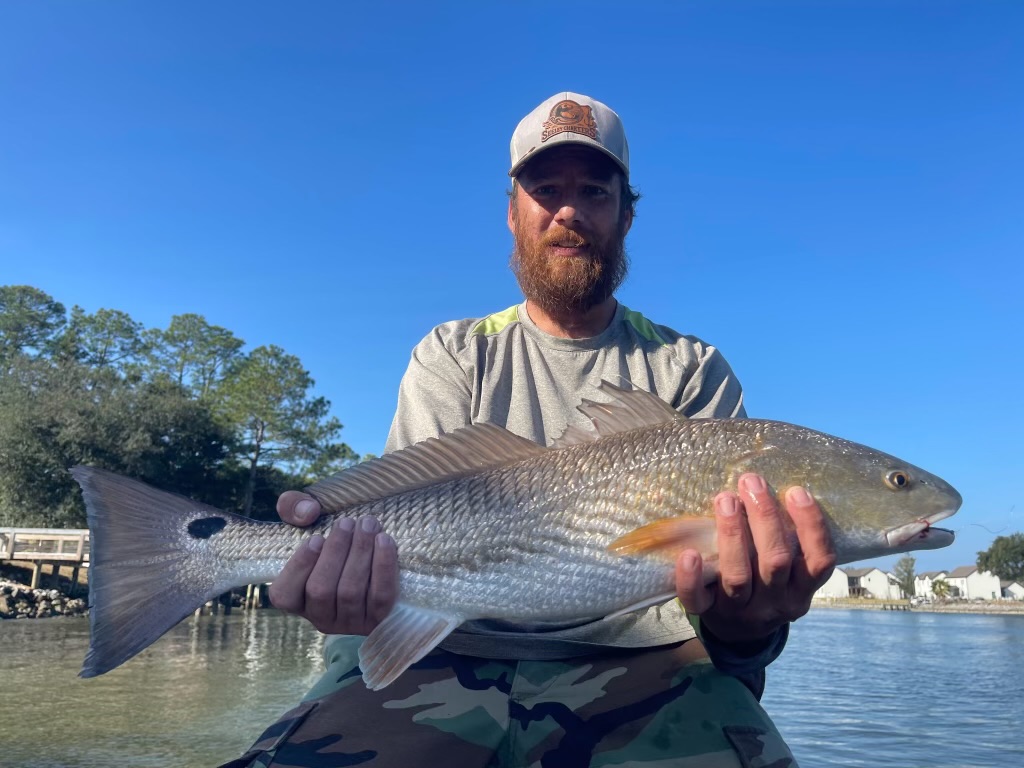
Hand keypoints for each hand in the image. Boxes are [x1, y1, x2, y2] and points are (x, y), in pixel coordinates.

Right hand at [269, 490, 398, 634]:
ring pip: (351, 592)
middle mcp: (320, 617)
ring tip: (368, 524)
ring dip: (360, 553)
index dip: (298, 567)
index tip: (315, 539)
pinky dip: (383, 566)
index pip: (284, 596)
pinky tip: (385, 540)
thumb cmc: (336, 541)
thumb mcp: (310, 522)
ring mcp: (350, 623)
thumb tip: (307, 511)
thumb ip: (293, 507)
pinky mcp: (378, 619)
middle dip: (336, 552)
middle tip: (347, 522)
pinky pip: (380, 596)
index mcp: (297, 599)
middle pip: (321, 590)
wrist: (377, 556)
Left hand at [675, 473, 835, 648]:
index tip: (796, 491)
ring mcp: (741, 611)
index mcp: (800, 591)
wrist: (739, 634)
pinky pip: (697, 599)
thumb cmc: (765, 586)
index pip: (818, 561)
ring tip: (725, 499)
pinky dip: (691, 577)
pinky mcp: (708, 614)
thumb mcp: (788, 573)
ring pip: (738, 576)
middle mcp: (774, 603)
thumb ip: (787, 541)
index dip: (811, 526)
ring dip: (733, 534)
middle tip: (751, 483)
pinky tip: (689, 554)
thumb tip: (772, 487)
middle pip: (775, 561)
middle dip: (765, 517)